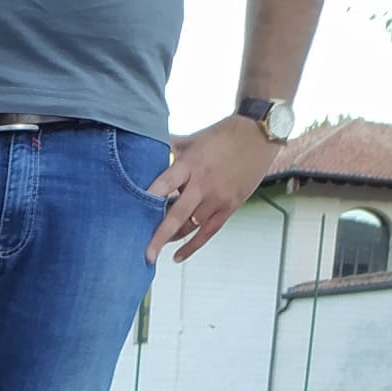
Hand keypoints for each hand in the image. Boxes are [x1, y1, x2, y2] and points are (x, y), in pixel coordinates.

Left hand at [146, 115, 274, 264]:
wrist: (259, 133)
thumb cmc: (224, 134)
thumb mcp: (194, 138)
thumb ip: (171, 149)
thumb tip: (148, 149)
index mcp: (191, 164)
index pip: (165, 184)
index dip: (149, 198)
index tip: (132, 214)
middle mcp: (203, 184)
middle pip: (176, 215)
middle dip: (159, 236)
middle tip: (146, 254)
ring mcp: (217, 198)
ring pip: (190, 227)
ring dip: (172, 237)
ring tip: (156, 246)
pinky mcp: (229, 207)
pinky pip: (208, 232)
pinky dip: (192, 246)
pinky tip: (178, 257)